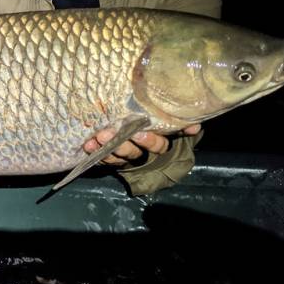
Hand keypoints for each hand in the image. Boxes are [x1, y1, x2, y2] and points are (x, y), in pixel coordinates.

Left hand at [85, 124, 201, 165]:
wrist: (138, 137)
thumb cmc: (156, 127)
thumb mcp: (170, 125)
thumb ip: (181, 125)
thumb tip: (195, 125)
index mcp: (157, 144)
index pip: (158, 146)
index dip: (150, 141)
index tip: (140, 133)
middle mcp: (141, 153)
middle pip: (132, 152)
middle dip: (120, 144)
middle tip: (108, 134)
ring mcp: (124, 157)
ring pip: (116, 156)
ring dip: (104, 147)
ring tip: (95, 138)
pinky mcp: (110, 158)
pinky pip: (102, 158)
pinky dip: (94, 151)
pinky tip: (88, 144)